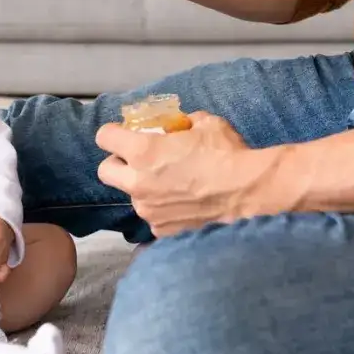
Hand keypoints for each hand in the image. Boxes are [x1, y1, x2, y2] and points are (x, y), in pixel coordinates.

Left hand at [95, 111, 272, 236]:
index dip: (113, 133)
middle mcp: (138, 182)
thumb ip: (183, 123)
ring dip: (144, 188)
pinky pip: (153, 216)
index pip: (104, 137)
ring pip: (132, 195)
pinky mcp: (162, 230)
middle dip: (117, 163)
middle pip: (105, 171)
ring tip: (172, 185)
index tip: (124, 134)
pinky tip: (185, 204)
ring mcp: (148, 210)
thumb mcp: (206, 123)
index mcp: (143, 151)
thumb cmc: (227, 154)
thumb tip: (180, 125)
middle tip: (138, 161)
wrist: (249, 194)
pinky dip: (163, 210)